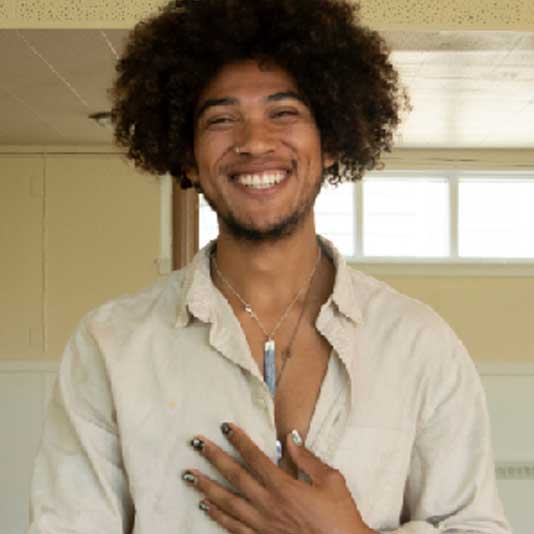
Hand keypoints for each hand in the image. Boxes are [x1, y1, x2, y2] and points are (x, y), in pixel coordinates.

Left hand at [182, 422, 374, 533]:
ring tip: (189, 475)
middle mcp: (268, 504)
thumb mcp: (331, 480)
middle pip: (235, 476)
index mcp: (284, 487)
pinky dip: (217, 516)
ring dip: (207, 487)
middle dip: (214, 458)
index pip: (255, 457)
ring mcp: (262, 524)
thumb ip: (308, 459)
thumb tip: (291, 438)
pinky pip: (233, 527)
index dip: (239, 441)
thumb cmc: (340, 516)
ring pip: (228, 503)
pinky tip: (204, 506)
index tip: (225, 427)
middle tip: (197, 444)